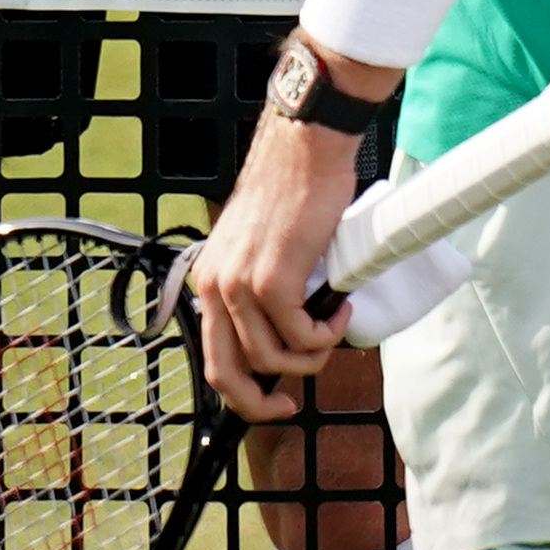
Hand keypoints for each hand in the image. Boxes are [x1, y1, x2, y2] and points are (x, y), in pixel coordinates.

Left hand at [193, 112, 361, 420]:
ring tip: (331, 330)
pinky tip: (339, 313)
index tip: (271, 398)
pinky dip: (324, 336)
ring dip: (309, 358)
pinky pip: (299, 335)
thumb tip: (285, 334)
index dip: (241, 392)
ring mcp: (242, 282)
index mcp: (210, 277)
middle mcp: (216, 283)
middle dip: (260, 402)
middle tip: (291, 400)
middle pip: (227, 373)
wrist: (305, 146)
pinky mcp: (273, 278)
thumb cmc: (294, 189)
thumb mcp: (261, 247)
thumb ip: (261, 288)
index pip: (213, 356)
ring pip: (271, 359)